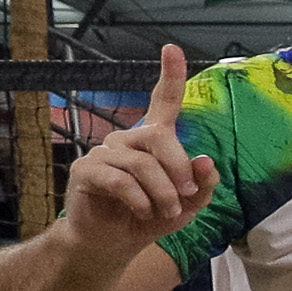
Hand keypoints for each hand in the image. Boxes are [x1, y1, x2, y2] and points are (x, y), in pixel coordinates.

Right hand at [61, 45, 215, 251]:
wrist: (113, 242)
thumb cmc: (151, 217)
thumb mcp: (188, 204)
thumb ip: (203, 183)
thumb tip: (205, 160)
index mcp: (153, 139)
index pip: (163, 102)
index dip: (169, 75)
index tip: (171, 48)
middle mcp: (127, 138)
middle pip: (160, 137)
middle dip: (179, 170)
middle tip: (185, 197)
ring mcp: (103, 152)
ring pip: (142, 164)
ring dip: (162, 193)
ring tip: (164, 211)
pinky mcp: (86, 170)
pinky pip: (120, 180)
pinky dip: (139, 200)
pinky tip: (141, 212)